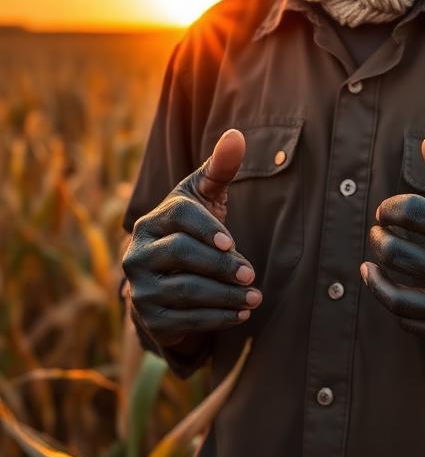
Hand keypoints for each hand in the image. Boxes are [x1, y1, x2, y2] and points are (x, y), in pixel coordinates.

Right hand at [122, 129, 262, 347]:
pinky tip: (241, 314)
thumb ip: (220, 167)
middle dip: (221, 266)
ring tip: (256, 298)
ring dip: (226, 296)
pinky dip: (217, 318)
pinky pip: (185, 320)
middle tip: (252, 276)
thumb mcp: (204, 197)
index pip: (178, 216)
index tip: (231, 243)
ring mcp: (140, 287)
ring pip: (185, 290)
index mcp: (152, 219)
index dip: (205, 228)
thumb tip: (236, 135)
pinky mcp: (150, 318)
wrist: (169, 279)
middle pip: (180, 254)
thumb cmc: (194, 227)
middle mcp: (137, 252)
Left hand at [361, 136, 424, 347]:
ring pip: (394, 293)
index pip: (413, 213)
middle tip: (380, 231)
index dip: (390, 207)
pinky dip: (388, 299)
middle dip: (378, 236)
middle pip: (396, 252)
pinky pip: (404, 319)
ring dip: (374, 271)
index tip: (388, 210)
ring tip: (372, 260)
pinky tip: (385, 284)